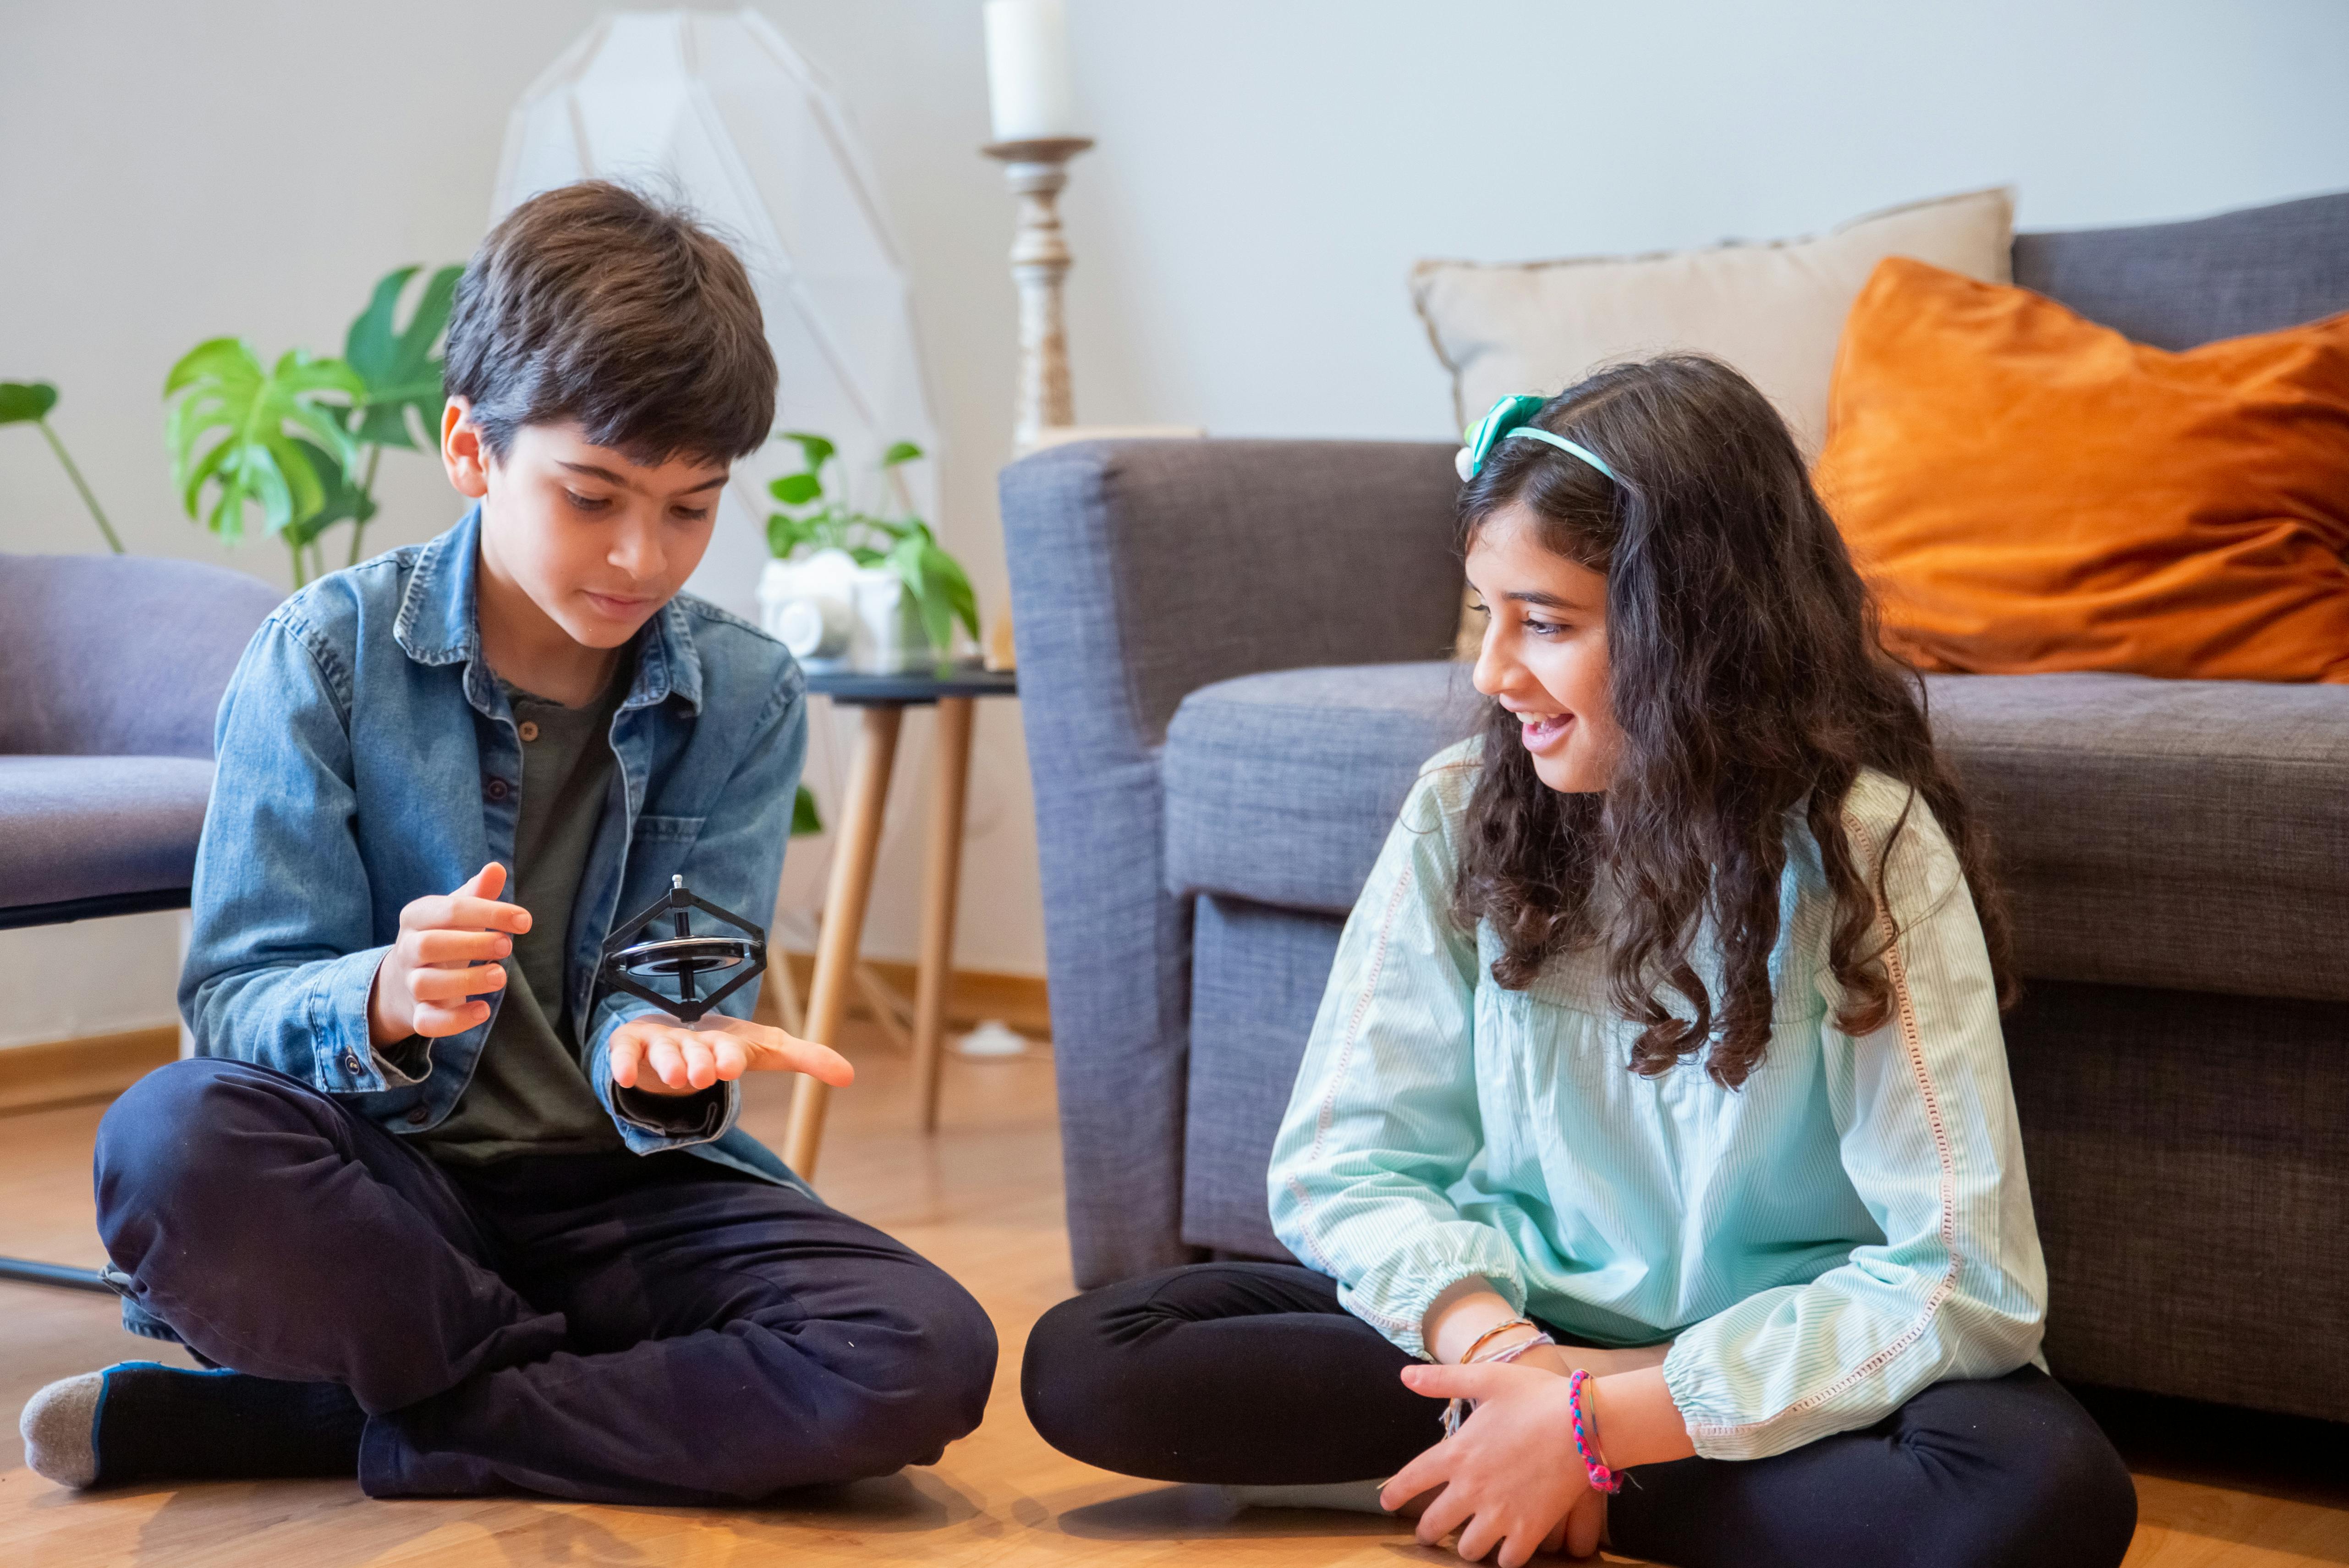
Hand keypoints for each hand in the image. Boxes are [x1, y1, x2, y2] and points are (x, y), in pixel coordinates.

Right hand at [368, 862, 528, 1045]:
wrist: (406, 980)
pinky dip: (455, 1020)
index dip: (489, 913)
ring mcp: (410, 984)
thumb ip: (477, 893)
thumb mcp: (456, 912)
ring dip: (467, 981)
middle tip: (507, 947)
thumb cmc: (444, 936)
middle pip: (430, 945)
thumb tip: (496, 868)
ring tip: (500, 977)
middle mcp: (408, 949)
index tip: (525, 921)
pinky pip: (427, 1022)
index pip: (450, 910)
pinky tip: (483, 1010)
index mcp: (417, 917)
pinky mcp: (417, 1015)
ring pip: (427, 984)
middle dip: (472, 944)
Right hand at [609, 1014, 855, 1096]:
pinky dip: (622, 1064)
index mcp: (725, 1040)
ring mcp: (660, 1042)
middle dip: (699, 1061)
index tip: (732, 1065)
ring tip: (675, 1075)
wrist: (678, 1030)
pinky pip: (624, 1054)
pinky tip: (623, 1078)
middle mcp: (693, 1039)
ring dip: (668, 1063)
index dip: (730, 1055)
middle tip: (703, 1074)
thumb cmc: (725, 1045)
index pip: (730, 1047)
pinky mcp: (631, 1047)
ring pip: (663, 1052)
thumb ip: (806, 1058)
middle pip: (696, 1050)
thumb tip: (851, 1075)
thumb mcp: (766, 1051)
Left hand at [1380, 1361, 1606, 1566]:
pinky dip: (1505, 1558)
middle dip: (1427, 1533)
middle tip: (1429, 1536)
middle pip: (1435, 1524)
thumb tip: (1404, 1376)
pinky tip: (1507, 1551)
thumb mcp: (1487, 1378)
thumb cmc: (1536, 1396)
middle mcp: (1471, 1488)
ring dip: (1467, 1548)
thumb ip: (1443, 1380)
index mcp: (1457, 1453)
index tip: (1387, 1504)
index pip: (1411, 1480)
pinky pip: (1508, 1560)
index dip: (1395, 1494)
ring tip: (1471, 1543)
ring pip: (1469, 1550)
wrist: (1585, 1423)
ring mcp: (1500, 1513)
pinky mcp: (1529, 1529)